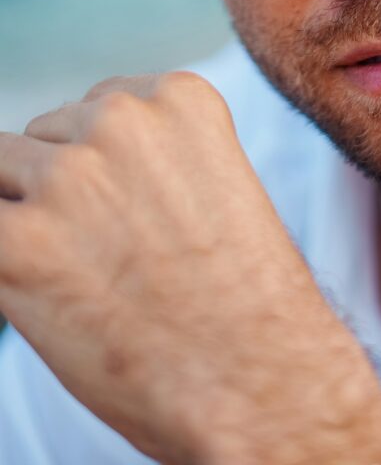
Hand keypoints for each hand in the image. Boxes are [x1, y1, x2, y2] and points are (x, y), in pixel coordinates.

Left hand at [0, 73, 380, 464]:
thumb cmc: (243, 296)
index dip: (108, 165)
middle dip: (66, 188)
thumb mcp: (216, 183)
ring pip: (4, 173)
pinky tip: (44, 291)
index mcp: (178, 98)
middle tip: (110, 252)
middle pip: (49, 136)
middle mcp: (121, 120)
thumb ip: (152, 154)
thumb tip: (72, 165)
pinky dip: (8, 258)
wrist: (258, 379)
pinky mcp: (19, 244)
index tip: (136, 210)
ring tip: (86, 276)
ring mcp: (67, 178)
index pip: (102, 105)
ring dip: (30, 220)